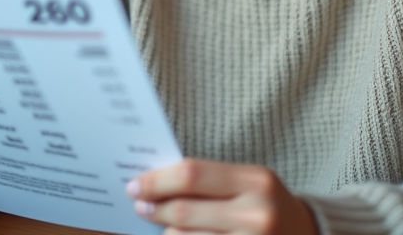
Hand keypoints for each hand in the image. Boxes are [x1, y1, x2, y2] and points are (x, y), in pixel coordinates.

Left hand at [126, 158, 317, 234]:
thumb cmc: (266, 206)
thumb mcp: (248, 184)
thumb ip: (209, 181)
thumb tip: (154, 184)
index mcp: (256, 181)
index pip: (192, 174)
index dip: (157, 181)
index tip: (136, 185)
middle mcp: (258, 214)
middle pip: (184, 211)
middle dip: (155, 209)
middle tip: (140, 207)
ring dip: (168, 234)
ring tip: (165, 228)